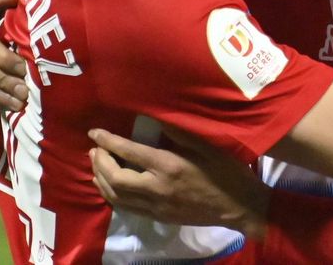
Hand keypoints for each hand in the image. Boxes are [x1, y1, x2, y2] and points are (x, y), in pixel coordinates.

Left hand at [89, 125, 269, 239]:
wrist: (239, 205)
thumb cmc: (227, 170)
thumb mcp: (207, 144)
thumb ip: (179, 131)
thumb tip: (154, 115)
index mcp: (169, 166)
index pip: (130, 152)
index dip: (108, 142)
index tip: (94, 133)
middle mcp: (158, 188)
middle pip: (116, 178)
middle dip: (100, 162)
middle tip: (94, 150)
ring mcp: (157, 206)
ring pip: (117, 196)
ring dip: (101, 180)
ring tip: (96, 166)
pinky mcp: (159, 217)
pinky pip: (127, 208)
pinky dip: (112, 197)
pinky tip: (109, 188)